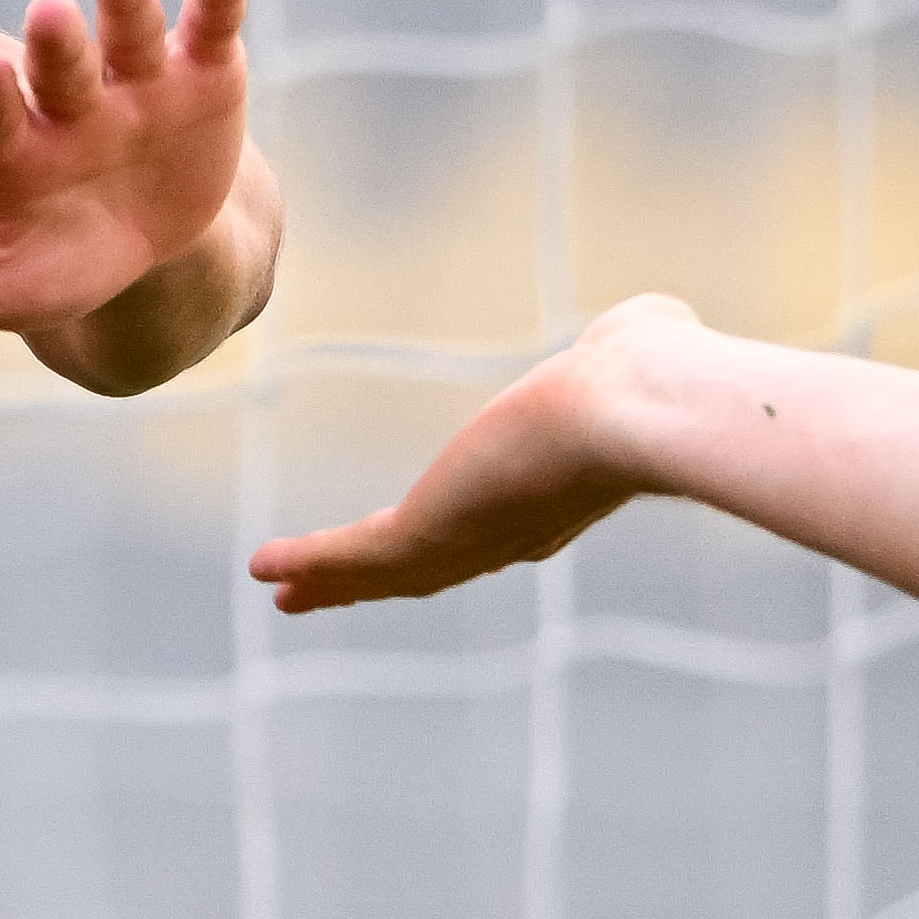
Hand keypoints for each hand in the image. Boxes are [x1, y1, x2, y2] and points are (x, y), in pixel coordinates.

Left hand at [0, 0, 253, 341]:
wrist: (147, 259)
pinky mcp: (202, 73)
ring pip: (129, 31)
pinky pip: (211, 23)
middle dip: (56, 43)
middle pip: (60, 66)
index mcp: (12, 149)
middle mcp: (69, 103)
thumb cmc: (46, 263)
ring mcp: (136, 83)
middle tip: (47, 13)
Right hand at [249, 290, 706, 611]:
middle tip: (315, 595)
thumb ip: (633, 343)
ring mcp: (467, 541)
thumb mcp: (638, 348)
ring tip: (280, 589)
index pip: (480, 530)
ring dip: (329, 580)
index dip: (437, 540)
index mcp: (552, 498)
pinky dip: (308, 564)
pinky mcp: (427, 535)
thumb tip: (655, 323)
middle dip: (367, 580)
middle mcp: (510, 532)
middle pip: (422, 568)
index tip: (404, 542)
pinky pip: (354, 556)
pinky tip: (263, 568)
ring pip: (384, 572)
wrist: (637, 408)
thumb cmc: (653, 373)